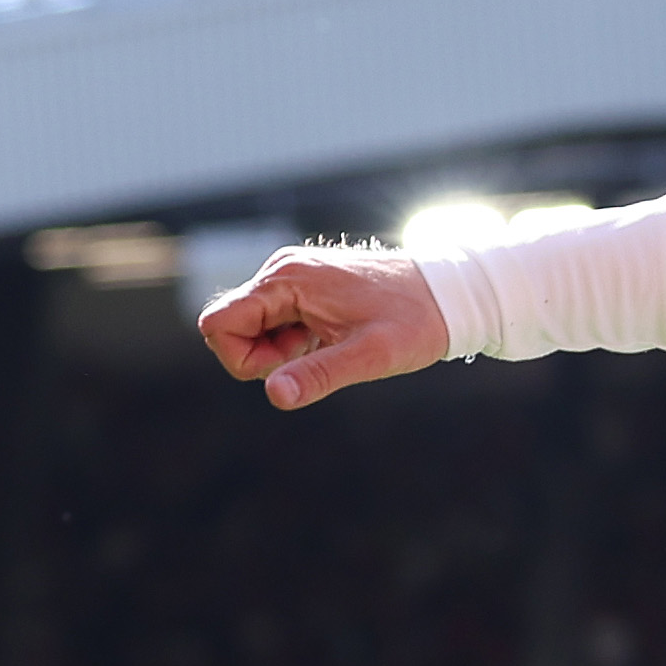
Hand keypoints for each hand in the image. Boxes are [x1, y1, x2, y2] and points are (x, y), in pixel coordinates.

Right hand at [198, 250, 448, 409]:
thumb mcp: (370, 357)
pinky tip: (331, 336)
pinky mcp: (303, 285)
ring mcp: (291, 275)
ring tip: (330, 343)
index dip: (242, 358)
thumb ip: (319, 375)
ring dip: (281, 349)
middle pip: (231, 327)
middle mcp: (281, 270)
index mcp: (287, 280)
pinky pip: (274, 320)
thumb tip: (275, 395)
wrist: (448, 294)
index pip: (217, 323)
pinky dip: (293, 339)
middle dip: (264, 356)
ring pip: (252, 326)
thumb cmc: (414, 323)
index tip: (291, 364)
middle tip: (318, 353)